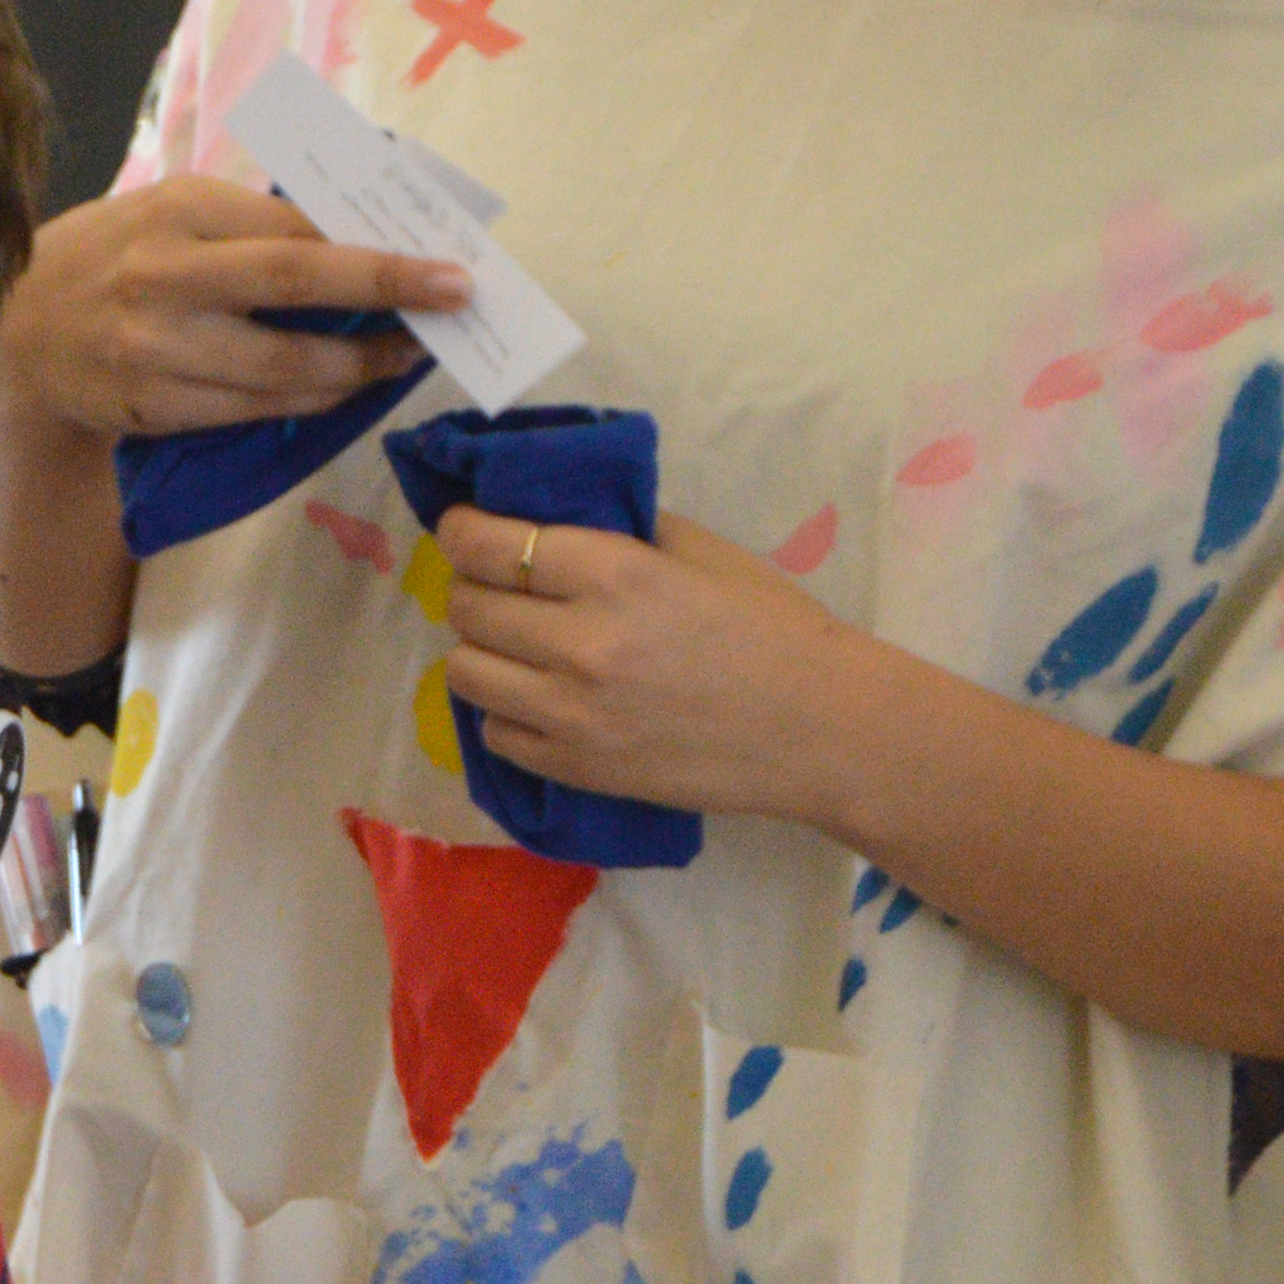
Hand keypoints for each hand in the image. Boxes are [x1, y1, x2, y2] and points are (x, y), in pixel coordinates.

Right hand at [0, 175, 463, 440]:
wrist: (15, 328)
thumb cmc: (112, 254)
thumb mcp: (170, 209)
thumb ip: (251, 220)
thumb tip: (360, 234)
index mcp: (179, 209)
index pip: (295, 229)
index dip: (375, 249)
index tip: (444, 261)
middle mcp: (165, 275)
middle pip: (295, 284)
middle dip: (386, 290)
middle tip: (454, 299)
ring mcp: (155, 347)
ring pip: (282, 369)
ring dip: (358, 369)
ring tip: (403, 357)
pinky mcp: (151, 405)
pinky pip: (250, 411)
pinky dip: (307, 404)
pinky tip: (340, 391)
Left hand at [435, 508, 870, 830]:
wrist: (821, 730)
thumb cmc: (770, 628)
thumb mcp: (698, 551)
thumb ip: (617, 529)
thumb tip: (550, 515)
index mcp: (613, 573)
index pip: (486, 545)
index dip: (461, 532)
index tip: (464, 528)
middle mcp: (580, 642)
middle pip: (467, 606)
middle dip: (474, 588)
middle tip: (499, 587)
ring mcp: (572, 714)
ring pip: (464, 671)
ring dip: (481, 650)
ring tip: (515, 645)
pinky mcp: (578, 769)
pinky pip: (494, 732)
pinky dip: (506, 710)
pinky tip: (539, 698)